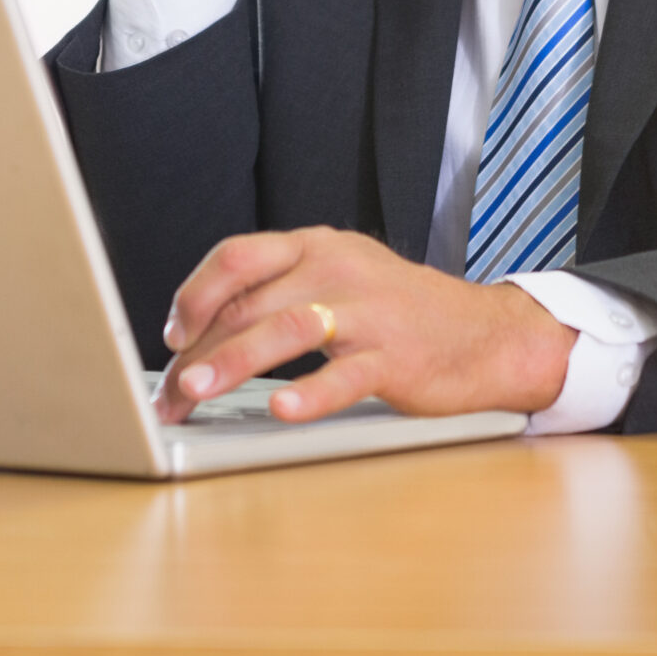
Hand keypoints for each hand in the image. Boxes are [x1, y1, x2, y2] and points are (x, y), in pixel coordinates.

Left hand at [152, 227, 576, 423]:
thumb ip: (280, 294)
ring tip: (196, 390)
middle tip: (170, 390)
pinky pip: (344, 375)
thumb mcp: (338, 281)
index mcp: (316, 246)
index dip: (193, 295)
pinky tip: (279, 408)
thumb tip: (202, 335)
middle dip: (198, 348)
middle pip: (249, 301)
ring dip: (231, 362)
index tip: (170, 336)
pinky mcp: (395, 357)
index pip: (236, 257)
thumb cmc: (399, 312)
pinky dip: (308, 393)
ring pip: (286, 329)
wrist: (487, 334)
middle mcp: (337, 270)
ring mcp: (368, 312)